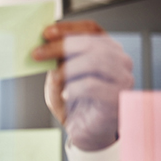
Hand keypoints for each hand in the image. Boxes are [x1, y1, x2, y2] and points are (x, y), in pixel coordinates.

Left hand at [33, 21, 133, 149]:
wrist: (86, 132)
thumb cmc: (75, 103)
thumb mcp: (60, 77)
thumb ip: (56, 61)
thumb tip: (44, 46)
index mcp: (107, 49)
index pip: (91, 29)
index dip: (68, 28)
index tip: (46, 33)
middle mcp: (120, 60)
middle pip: (91, 43)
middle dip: (60, 47)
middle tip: (38, 54)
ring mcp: (123, 79)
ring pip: (95, 61)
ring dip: (67, 68)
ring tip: (55, 79)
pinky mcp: (118, 98)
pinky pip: (93, 85)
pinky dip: (74, 88)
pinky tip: (67, 94)